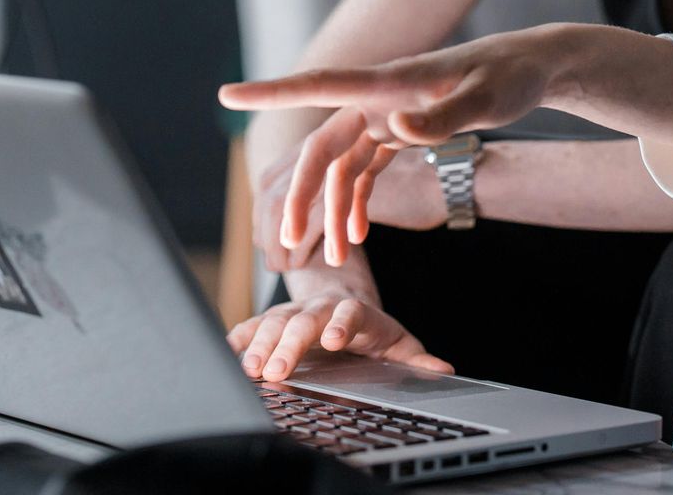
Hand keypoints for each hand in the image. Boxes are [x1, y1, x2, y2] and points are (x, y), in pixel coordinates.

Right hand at [220, 27, 573, 266]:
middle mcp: (377, 98)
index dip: (270, 92)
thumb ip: (441, 119)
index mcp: (388, 83)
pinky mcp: (399, 129)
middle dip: (303, 196)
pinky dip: (357, 202)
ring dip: (332, 210)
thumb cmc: (509, 76)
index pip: (318, 85)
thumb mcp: (485, 100)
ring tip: (332, 258)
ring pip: (341, 166)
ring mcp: (386, 114)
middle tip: (286, 242)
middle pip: (323, 147)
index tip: (227, 94)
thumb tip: (397, 130)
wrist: (531, 69)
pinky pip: (364, 170)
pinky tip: (357, 236)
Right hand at [225, 289, 452, 383]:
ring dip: (261, 344)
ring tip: (251, 367)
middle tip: (277, 370)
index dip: (342, 324)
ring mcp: (296, 311)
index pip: (350, 314)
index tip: (334, 340)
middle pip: (304, 321)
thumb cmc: (373, 331)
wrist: (345, 302)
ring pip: (276, 322)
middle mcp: (323, 308)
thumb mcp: (399, 345)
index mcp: (357, 312)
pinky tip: (229, 349)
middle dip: (290, 345)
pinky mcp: (275, 319)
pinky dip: (241, 335)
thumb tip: (443, 370)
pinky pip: (255, 324)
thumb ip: (417, 360)